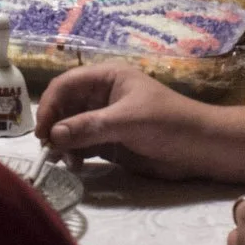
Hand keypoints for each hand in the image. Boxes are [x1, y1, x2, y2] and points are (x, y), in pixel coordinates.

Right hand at [37, 62, 218, 180]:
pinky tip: (74, 165)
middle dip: (54, 125)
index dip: (50, 104)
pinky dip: (74, 154)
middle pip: (65, 106)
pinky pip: (83, 145)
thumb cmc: (169, 123)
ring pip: (71, 127)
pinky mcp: (110, 142)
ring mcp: (105, 120)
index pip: (66, 84)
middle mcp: (102, 96)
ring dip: (63, 142)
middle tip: (48, 149)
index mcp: (107, 78)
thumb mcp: (128, 121)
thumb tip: (54, 134)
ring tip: (63, 161)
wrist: (201, 149)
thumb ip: (90, 127)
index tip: (43, 130)